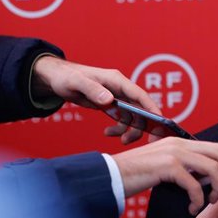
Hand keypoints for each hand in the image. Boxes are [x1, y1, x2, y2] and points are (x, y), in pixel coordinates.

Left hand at [32, 55, 160, 143]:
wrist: (57, 79)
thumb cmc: (66, 76)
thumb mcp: (76, 83)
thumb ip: (93, 90)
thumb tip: (109, 100)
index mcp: (117, 80)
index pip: (139, 95)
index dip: (151, 108)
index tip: (160, 121)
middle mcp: (121, 89)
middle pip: (140, 109)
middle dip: (144, 125)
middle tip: (145, 141)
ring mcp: (118, 98)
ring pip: (133, 117)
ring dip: (131, 130)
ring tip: (122, 141)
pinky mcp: (112, 105)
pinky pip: (123, 119)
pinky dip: (119, 129)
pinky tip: (108, 133)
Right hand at [112, 137, 217, 213]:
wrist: (110, 176)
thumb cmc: (135, 174)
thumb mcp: (162, 164)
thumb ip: (181, 164)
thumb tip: (201, 174)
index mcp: (179, 143)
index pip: (214, 144)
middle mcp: (179, 145)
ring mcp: (174, 154)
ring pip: (212, 168)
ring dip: (217, 188)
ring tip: (211, 201)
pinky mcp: (167, 167)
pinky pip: (194, 184)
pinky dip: (197, 199)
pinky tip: (193, 208)